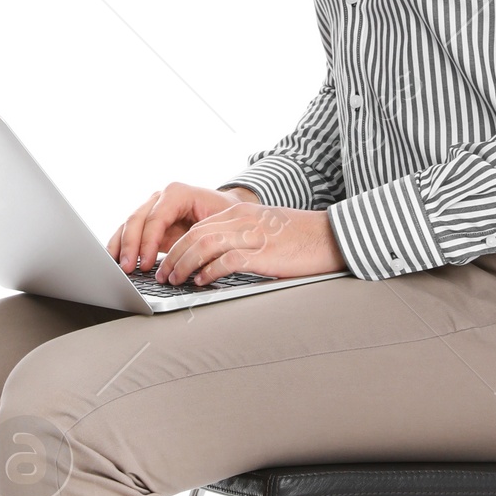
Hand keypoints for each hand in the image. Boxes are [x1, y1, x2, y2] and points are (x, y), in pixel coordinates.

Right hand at [107, 182, 262, 274]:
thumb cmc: (225, 214)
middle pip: (137, 219)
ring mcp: (152, 208)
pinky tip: (116, 261)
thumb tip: (191, 263)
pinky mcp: (148, 223)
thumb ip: (203, 238)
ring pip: (128, 225)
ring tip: (118, 268)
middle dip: (130, 246)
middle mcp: (160, 197)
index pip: (156, 218)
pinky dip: (121, 247)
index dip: (148, 242)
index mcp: (178, 193)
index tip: (145, 264)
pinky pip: (129, 233)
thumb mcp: (220, 223)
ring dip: (120, 247)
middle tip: (128, 269)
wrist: (226, 207)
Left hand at [156, 203, 344, 287]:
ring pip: (203, 245)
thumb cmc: (300, 239)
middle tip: (163, 275)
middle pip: (194, 234)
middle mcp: (242, 219)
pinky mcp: (262, 252)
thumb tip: (213, 260)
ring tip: (175, 280)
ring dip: (184, 264)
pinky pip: (226, 261)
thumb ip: (239, 239)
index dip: (177, 245)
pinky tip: (201, 282)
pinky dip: (208, 272)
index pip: (197, 226)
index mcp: (240, 213)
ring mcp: (252, 235)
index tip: (167, 262)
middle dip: (173, 256)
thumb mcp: (263, 231)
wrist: (331, 237)